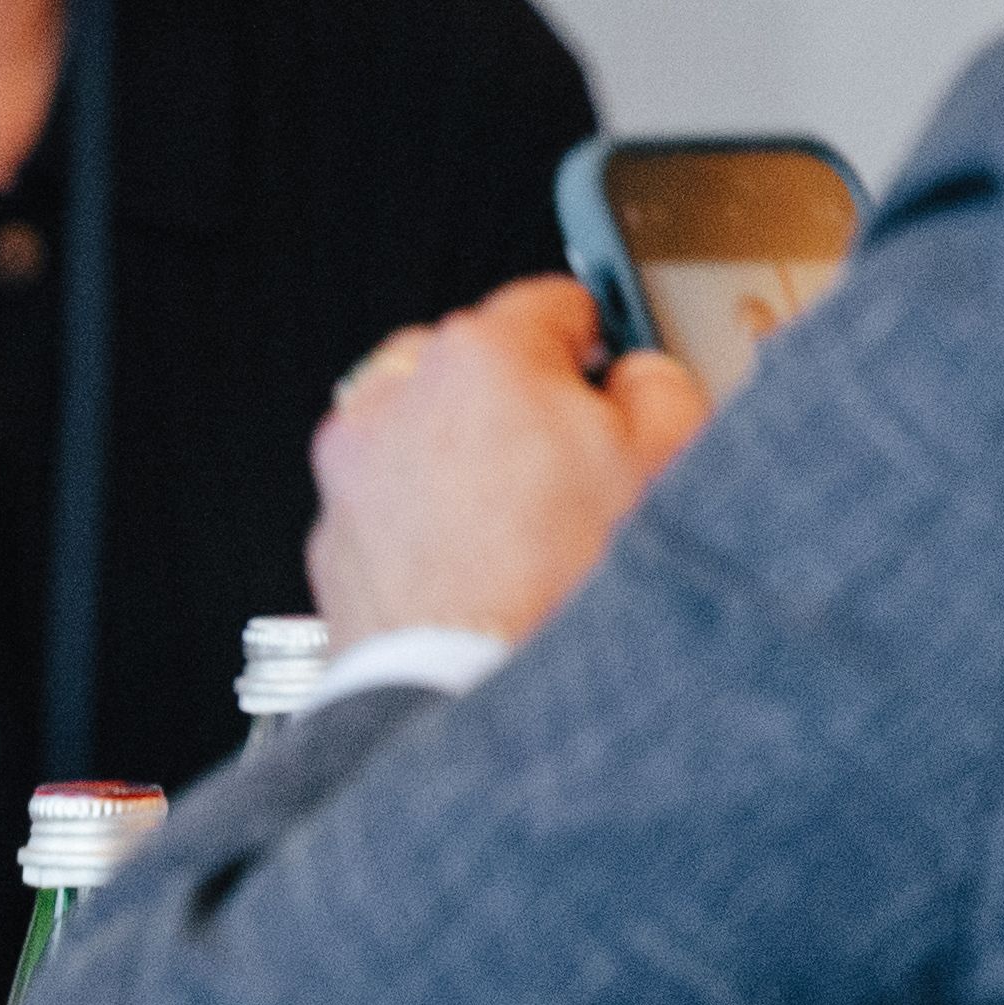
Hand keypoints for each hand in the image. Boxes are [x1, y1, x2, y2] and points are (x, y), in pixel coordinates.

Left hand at [305, 275, 706, 645]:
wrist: (479, 700)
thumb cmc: (565, 590)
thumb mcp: (669, 463)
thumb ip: (661, 387)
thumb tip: (640, 377)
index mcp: (482, 357)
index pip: (550, 304)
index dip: (595, 343)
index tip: (606, 371)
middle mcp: (398, 397)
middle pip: (475, 367)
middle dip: (522, 405)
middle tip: (574, 468)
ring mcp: (353, 472)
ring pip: (423, 435)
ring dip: (465, 461)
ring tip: (522, 529)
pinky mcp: (334, 540)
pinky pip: (391, 506)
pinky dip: (426, 524)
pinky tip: (478, 570)